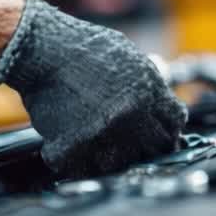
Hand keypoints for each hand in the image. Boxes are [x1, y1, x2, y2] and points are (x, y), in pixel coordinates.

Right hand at [0, 0, 187, 176]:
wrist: (41, 49)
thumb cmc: (82, 47)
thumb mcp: (128, 55)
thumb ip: (149, 83)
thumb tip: (161, 104)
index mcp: (147, 90)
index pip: (174, 124)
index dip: (168, 130)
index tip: (161, 134)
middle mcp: (130, 115)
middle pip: (154, 148)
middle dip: (146, 146)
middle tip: (131, 143)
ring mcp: (102, 133)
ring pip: (121, 164)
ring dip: (112, 157)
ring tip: (100, 142)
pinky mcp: (74, 146)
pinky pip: (84, 168)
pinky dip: (79, 161)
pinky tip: (75, 144)